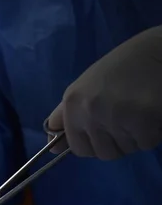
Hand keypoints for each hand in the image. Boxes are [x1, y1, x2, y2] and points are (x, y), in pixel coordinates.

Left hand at [48, 25, 161, 159]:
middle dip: (116, 142)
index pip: (78, 148)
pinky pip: (146, 143)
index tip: (104, 129)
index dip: (94, 143)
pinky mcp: (142, 120)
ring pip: (126, 149)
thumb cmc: (121, 69)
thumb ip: (65, 117)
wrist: (157, 50)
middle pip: (103, 153)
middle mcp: (89, 112)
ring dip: (135, 137)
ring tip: (138, 111)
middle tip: (126, 118)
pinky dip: (152, 132)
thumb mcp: (85, 88)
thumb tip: (52, 148)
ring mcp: (115, 117)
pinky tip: (151, 111)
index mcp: (72, 103)